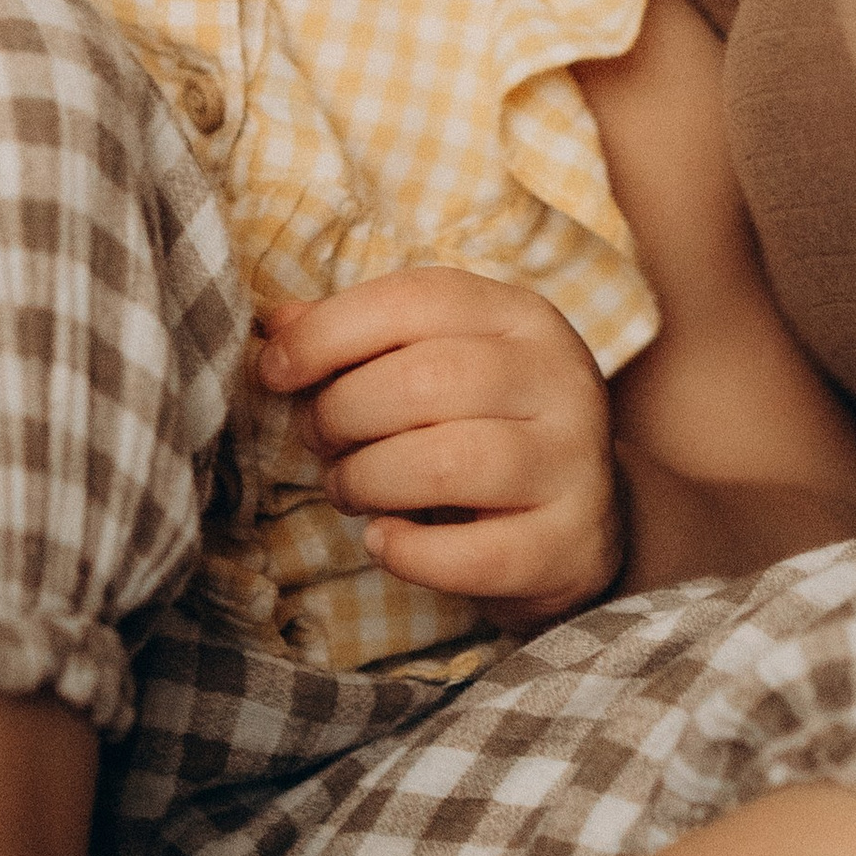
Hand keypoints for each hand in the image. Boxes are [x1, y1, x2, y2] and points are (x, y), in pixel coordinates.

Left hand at [256, 268, 621, 630]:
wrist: (580, 522)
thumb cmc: (483, 427)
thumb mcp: (435, 363)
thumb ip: (360, 338)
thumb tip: (278, 326)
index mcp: (520, 316)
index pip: (414, 300)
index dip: (327, 334)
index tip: (276, 372)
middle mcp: (559, 378)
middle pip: (425, 380)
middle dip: (342, 414)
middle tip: (320, 442)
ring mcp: (573, 463)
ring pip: (447, 463)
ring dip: (368, 480)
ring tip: (348, 488)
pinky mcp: (569, 544)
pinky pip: (473, 554)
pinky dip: (408, 553)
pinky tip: (385, 541)